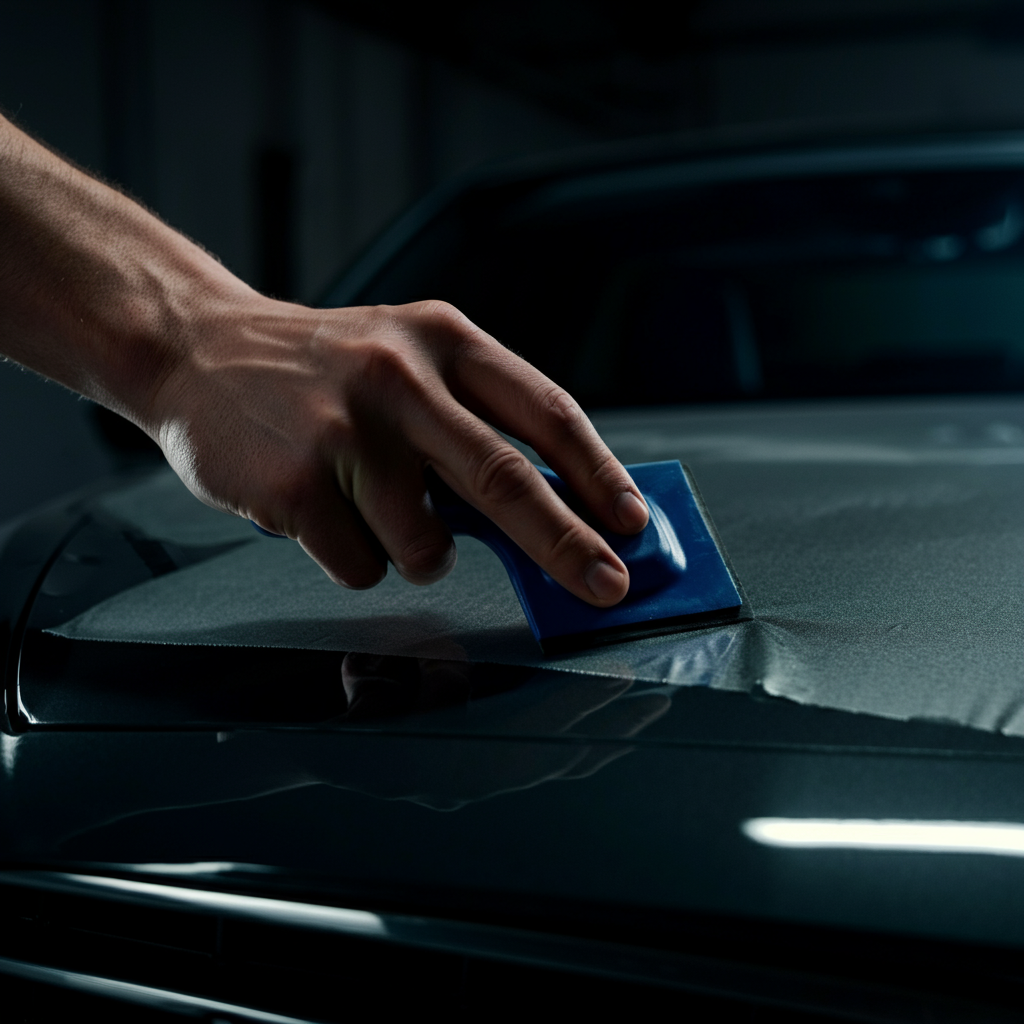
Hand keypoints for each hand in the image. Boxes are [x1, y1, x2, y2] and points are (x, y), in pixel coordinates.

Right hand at [151, 294, 648, 605]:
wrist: (199, 350)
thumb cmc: (327, 371)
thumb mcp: (408, 361)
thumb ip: (476, 424)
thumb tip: (558, 514)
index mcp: (444, 339)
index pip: (546, 413)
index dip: (599, 475)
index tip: (632, 525)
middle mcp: (399, 377)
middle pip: (504, 481)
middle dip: (566, 546)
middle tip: (605, 588)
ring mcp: (343, 431)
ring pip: (426, 547)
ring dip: (420, 552)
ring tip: (375, 504)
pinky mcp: (293, 485)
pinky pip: (362, 566)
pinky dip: (357, 557)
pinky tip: (325, 509)